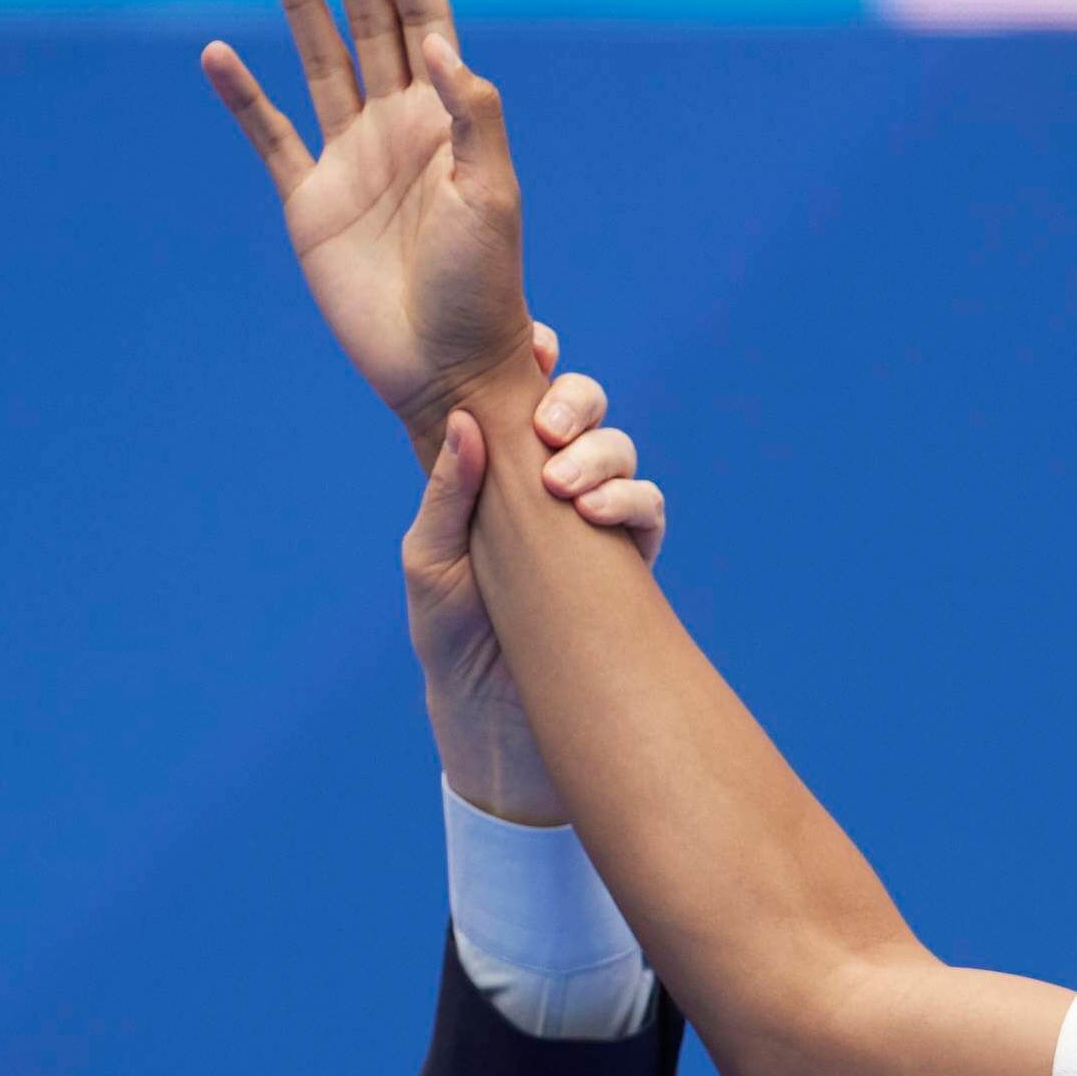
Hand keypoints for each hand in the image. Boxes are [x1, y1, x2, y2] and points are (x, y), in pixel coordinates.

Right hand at [202, 0, 530, 456]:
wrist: (447, 369)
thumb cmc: (484, 290)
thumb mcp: (493, 196)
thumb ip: (472, 115)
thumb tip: (437, 42)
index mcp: (446, 119)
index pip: (424, 17)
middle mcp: (397, 128)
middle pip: (370, 23)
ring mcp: (351, 162)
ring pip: (320, 62)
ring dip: (300, 4)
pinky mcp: (311, 205)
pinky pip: (270, 138)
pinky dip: (243, 99)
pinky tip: (217, 55)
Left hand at [408, 330, 663, 825]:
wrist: (498, 731)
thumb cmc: (451, 644)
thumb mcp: (430, 565)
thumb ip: (447, 496)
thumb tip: (465, 424)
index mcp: (494, 476)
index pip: (518, 401)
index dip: (536, 364)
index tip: (536, 344)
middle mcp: (546, 490)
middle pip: (580, 412)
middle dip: (575, 400)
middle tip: (549, 425)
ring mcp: (591, 525)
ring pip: (617, 453)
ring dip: (601, 452)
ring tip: (566, 484)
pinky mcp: (627, 565)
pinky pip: (646, 511)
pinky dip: (631, 499)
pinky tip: (597, 513)